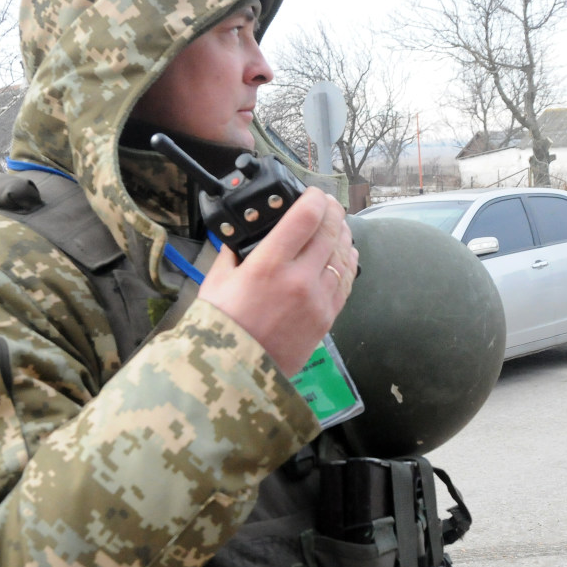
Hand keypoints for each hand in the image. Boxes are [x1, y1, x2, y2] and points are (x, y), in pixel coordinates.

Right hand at [197, 188, 356, 375]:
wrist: (235, 373)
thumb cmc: (221, 326)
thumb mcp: (218, 281)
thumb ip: (234, 252)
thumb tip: (244, 235)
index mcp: (268, 265)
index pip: (305, 218)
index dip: (314, 198)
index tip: (313, 193)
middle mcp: (299, 280)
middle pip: (329, 232)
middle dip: (332, 211)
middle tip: (328, 203)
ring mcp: (317, 301)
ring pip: (342, 256)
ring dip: (343, 235)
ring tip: (338, 224)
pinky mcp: (326, 319)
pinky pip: (346, 282)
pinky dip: (348, 263)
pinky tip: (346, 253)